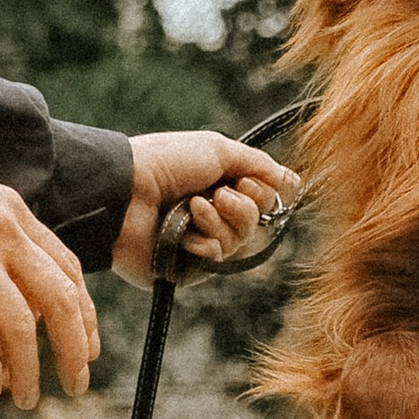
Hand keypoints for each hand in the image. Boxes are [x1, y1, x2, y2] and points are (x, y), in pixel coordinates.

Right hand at [0, 126, 98, 408]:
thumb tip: (1, 292)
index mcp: (5, 208)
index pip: (66, 267)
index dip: (84, 313)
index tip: (85, 348)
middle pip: (60, 299)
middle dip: (73, 349)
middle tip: (75, 385)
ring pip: (22, 326)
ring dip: (27, 370)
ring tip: (22, 399)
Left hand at [113, 131, 302, 288]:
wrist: (126, 191)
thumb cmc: (166, 163)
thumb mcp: (219, 150)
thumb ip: (259, 165)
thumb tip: (292, 180)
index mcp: (217, 185)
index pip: (260, 200)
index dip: (260, 192)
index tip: (243, 179)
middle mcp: (209, 215)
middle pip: (255, 223)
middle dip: (243, 207)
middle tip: (219, 194)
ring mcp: (197, 243)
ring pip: (239, 243)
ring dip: (221, 221)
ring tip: (194, 207)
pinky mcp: (184, 268)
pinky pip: (216, 261)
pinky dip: (203, 242)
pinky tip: (183, 232)